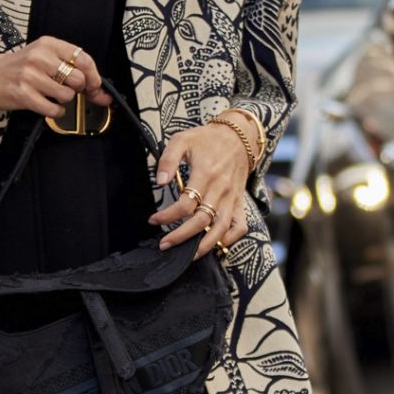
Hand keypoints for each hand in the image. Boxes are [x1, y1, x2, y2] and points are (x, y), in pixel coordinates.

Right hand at [0, 35, 107, 117]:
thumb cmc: (17, 67)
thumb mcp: (42, 55)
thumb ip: (69, 66)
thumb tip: (100, 90)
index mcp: (48, 44)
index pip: (84, 59)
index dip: (94, 76)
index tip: (94, 86)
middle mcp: (40, 57)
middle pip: (78, 79)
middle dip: (76, 89)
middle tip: (65, 89)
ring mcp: (31, 76)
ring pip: (67, 95)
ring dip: (63, 100)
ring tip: (49, 95)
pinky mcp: (24, 95)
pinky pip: (54, 109)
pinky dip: (55, 111)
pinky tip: (46, 104)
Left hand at [152, 121, 251, 255]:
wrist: (238, 137)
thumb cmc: (206, 140)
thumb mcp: (182, 140)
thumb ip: (168, 160)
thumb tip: (160, 182)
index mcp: (205, 174)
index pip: (185, 204)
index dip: (167, 216)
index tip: (153, 220)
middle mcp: (220, 189)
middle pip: (201, 221)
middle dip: (181, 237)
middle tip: (164, 244)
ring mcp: (231, 198)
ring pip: (220, 229)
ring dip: (204, 245)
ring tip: (189, 255)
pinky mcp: (239, 202)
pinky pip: (239, 226)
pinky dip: (230, 239)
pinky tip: (216, 245)